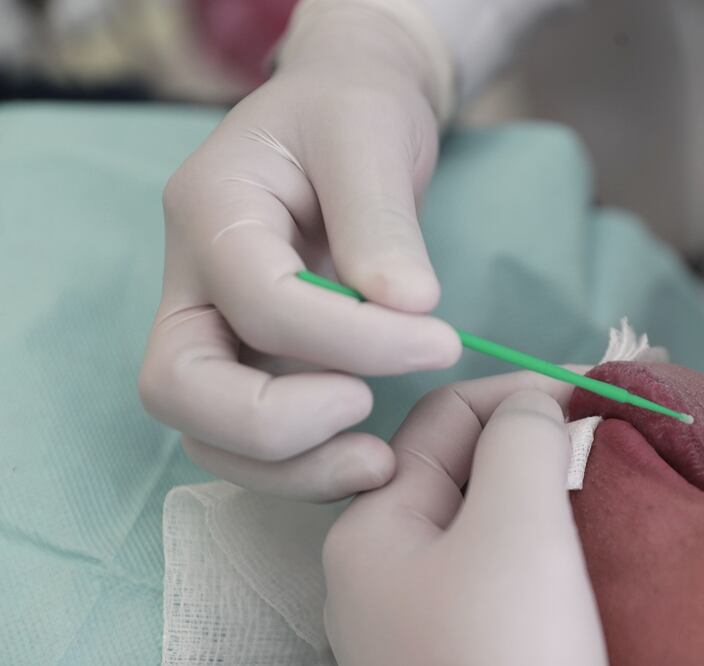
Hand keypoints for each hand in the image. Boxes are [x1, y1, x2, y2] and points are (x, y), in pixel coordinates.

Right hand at [139, 0, 460, 501]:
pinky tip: (373, 455)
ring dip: (290, 467)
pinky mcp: (254, 362)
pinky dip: (305, 465)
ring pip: (208, 434)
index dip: (350, 338)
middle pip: (179, 390)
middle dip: (277, 425)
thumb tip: (405, 306)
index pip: (257, 301)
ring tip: (382, 461)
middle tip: (369, 410)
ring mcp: (216, 328)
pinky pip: (254, 440)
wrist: (346, 115)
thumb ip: (381, 220)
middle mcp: (193, 279)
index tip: (439, 340)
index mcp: (210, 211)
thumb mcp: (371, 135)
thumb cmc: (353, 111)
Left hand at [322, 371, 606, 665]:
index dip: (523, 389)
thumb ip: (521, 442)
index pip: (446, 415)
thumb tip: (534, 406)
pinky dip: (542, 548)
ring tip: (609, 484)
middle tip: (612, 436)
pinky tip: (586, 547)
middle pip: (462, 469)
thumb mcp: (515, 531)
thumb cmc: (501, 653)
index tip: (600, 391)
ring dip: (543, 494)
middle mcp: (380, 568)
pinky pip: (497, 575)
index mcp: (372, 526)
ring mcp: (413, 617)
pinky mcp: (451, 651)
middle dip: (536, 441)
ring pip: (484, 523)